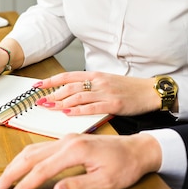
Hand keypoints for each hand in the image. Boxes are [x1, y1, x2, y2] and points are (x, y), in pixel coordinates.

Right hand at [0, 133, 161, 188]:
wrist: (138, 150)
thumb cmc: (124, 165)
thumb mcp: (105, 181)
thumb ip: (78, 185)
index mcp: (75, 150)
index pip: (41, 170)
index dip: (24, 185)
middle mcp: (66, 141)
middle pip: (29, 157)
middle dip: (10, 174)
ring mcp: (65, 140)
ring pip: (31, 150)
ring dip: (15, 165)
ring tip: (3, 180)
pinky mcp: (66, 141)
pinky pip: (39, 149)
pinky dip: (25, 159)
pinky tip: (20, 168)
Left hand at [35, 71, 161, 115]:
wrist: (150, 91)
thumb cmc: (128, 88)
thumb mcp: (106, 82)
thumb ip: (89, 86)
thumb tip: (69, 94)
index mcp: (95, 75)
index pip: (67, 76)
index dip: (51, 81)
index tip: (37, 86)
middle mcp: (98, 82)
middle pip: (69, 87)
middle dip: (52, 95)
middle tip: (40, 102)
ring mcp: (105, 92)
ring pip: (77, 97)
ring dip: (60, 103)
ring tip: (49, 108)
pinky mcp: (114, 103)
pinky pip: (91, 107)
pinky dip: (77, 110)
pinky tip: (67, 113)